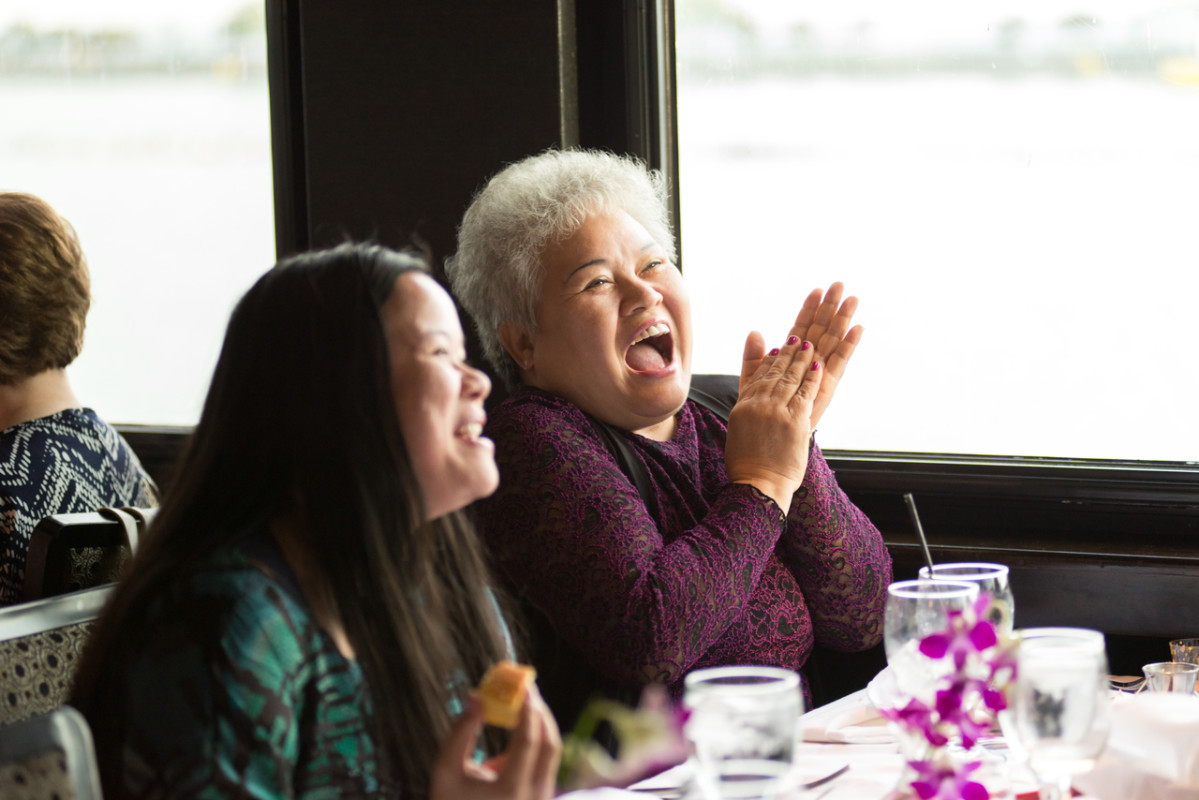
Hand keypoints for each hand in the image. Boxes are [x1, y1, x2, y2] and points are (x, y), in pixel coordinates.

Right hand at [430, 686, 560, 799]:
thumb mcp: (446, 769)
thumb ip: (461, 731)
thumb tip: (475, 697)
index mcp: (510, 790)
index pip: (529, 742)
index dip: (528, 710)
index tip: (524, 686)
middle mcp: (533, 796)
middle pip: (550, 744)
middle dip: (540, 712)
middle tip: (527, 688)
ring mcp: (541, 798)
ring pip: (552, 752)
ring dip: (540, 723)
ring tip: (523, 701)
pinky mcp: (541, 796)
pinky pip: (546, 762)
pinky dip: (537, 739)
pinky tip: (521, 723)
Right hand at [726, 331, 823, 511]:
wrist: (758, 485)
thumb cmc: (748, 465)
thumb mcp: (739, 432)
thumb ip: (747, 409)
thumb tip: (751, 398)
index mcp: (742, 407)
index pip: (758, 376)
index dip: (769, 361)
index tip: (778, 349)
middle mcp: (757, 405)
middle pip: (775, 372)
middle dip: (788, 354)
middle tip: (798, 339)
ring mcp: (776, 411)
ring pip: (790, 378)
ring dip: (801, 360)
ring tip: (810, 346)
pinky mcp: (794, 420)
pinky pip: (805, 392)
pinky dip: (811, 377)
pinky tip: (817, 366)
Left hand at [739, 283, 861, 431]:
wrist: (769, 457)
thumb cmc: (760, 426)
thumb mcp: (751, 387)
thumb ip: (754, 360)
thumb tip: (756, 331)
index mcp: (792, 366)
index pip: (801, 331)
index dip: (808, 311)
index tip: (816, 289)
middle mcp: (809, 369)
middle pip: (820, 331)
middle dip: (829, 308)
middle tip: (840, 284)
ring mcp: (819, 378)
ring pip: (832, 343)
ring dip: (842, 320)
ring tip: (852, 298)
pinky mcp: (826, 390)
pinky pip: (839, 364)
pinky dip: (849, 346)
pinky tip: (858, 328)